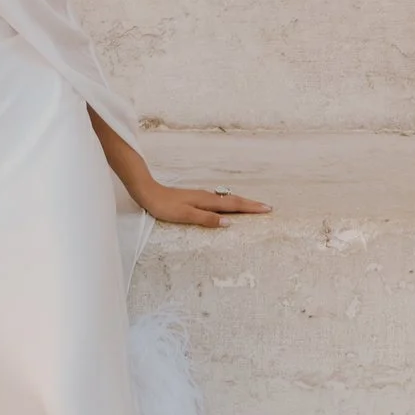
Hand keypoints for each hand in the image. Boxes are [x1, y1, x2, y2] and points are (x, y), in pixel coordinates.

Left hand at [137, 181, 271, 230]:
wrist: (147, 192)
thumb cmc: (164, 206)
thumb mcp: (185, 215)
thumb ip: (206, 219)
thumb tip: (228, 223)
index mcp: (206, 201)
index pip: (234, 205)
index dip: (251, 207)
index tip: (267, 209)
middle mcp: (206, 197)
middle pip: (233, 201)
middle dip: (251, 204)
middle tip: (267, 208)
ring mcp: (201, 197)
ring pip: (227, 200)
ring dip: (241, 203)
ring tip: (253, 207)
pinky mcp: (195, 199)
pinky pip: (219, 202)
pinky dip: (229, 204)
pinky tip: (228, 208)